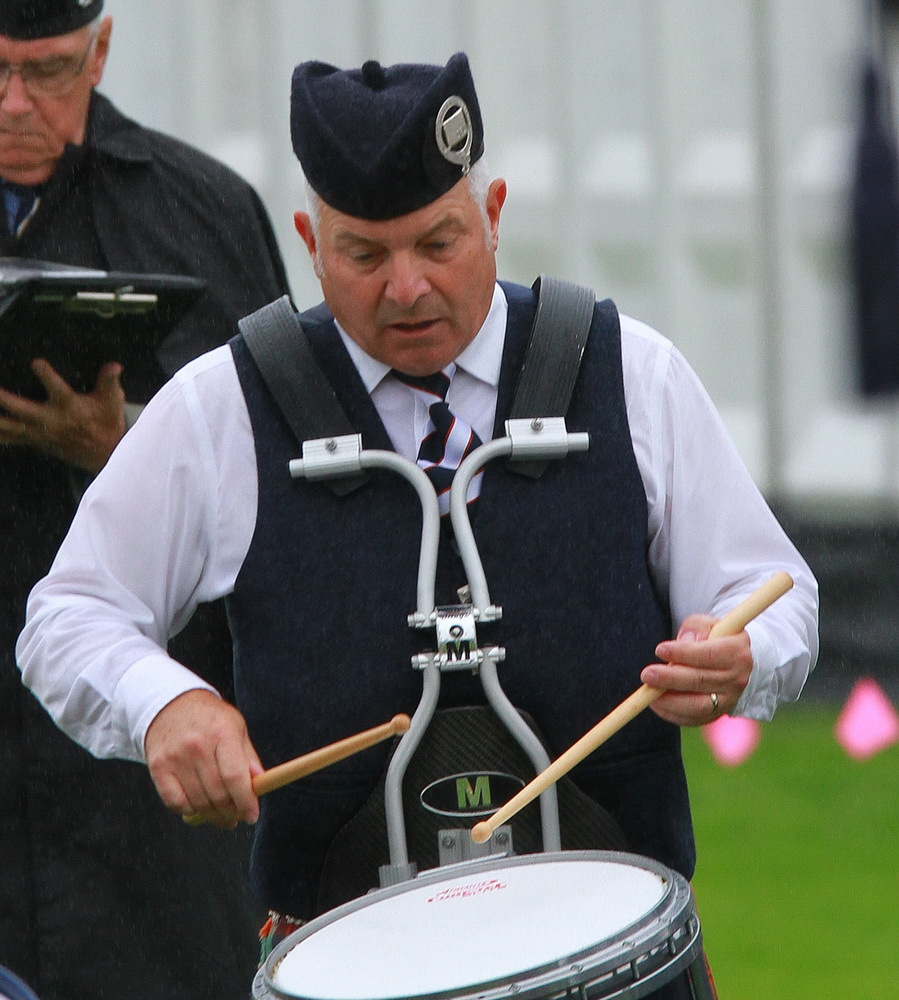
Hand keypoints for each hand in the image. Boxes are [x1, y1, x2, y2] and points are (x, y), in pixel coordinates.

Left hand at [0, 358, 125, 472]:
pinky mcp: (35, 441)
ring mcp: (40, 433)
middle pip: (22, 409)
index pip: (57, 388)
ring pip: (9, 425)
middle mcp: (52, 420)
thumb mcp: (113, 401)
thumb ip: (109, 382)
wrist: (104, 455)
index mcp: (71, 407)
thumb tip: (115, 366)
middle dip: (4, 398)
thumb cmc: (107, 423)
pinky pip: (9, 438)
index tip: (36, 362)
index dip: (46, 375)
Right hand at [145, 689, 263, 828]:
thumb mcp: (236, 727)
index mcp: (222, 733)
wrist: (170, 704)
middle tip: (237, 817)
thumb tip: (261, 783)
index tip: (252, 815)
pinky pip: (175, 803)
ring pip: (198, 802)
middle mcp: (197, 746)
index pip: (235, 776)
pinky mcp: (157, 768)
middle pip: (217, 793)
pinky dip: (189, 811)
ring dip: (213, 816)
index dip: (246, 801)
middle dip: (231, 812)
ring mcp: (175, 758)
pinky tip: (198, 807)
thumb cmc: (210, 718)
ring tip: (222, 816)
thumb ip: (248, 757)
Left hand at [639, 614, 753, 726]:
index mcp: (737, 652)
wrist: (730, 663)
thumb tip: (685, 641)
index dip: (683, 653)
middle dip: (670, 678)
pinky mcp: (717, 714)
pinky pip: (693, 719)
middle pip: (701, 681)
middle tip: (647, 674)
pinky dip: (672, 713)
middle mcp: (737, 679)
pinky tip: (656, 703)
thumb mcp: (708, 624)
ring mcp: (729, 700)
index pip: (709, 654)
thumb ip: (696, 627)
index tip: (659, 649)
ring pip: (698, 705)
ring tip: (649, 693)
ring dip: (670, 701)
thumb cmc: (714, 639)